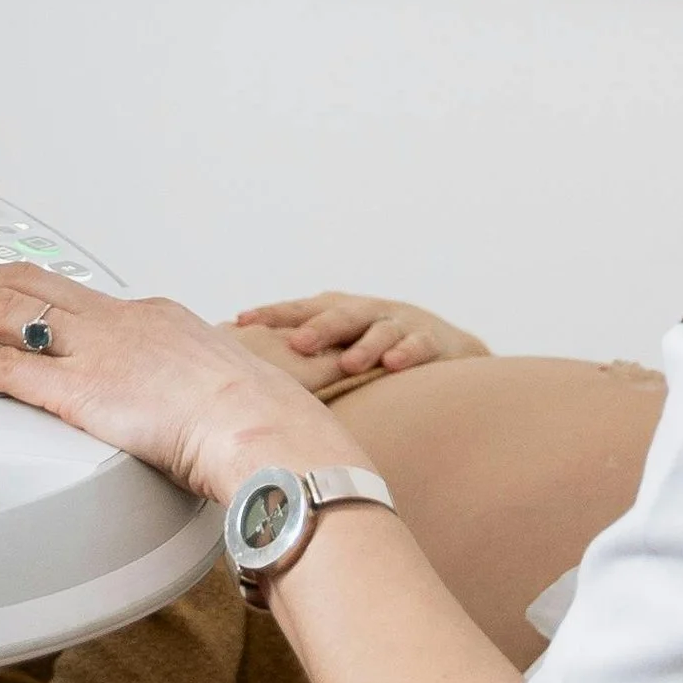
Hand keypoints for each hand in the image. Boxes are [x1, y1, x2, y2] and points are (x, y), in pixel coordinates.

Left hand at [0, 267, 370, 505]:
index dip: (5, 286)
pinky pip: (3, 370)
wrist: (273, 434)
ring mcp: (96, 353)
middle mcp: (116, 322)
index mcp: (148, 317)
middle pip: (17, 283)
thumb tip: (179, 411)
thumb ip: (184, 391)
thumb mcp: (218, 388)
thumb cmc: (260, 426)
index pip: (60, 292)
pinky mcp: (83, 394)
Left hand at [233, 293, 489, 383]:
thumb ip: (301, 356)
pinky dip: (407, 353)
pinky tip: (394, 364)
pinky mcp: (430, 340)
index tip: (241, 322)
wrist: (442, 346)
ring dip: (364, 347)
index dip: (272, 314)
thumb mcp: (338, 345)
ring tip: (348, 363)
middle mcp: (366, 312)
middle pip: (339, 315)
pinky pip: (418, 345)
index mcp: (337, 310)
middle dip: (319, 329)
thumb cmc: (373, 347)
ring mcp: (399, 324)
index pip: (300, 309)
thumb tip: (244, 373)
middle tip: (297, 344)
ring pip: (379, 331)